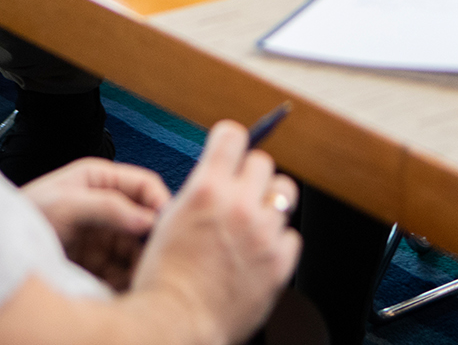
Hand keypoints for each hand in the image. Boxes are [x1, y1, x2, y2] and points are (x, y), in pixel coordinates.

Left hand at [22, 158, 169, 290]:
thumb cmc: (21, 216)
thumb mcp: (65, 204)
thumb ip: (107, 206)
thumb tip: (147, 218)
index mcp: (99, 179)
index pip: (144, 185)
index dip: (160, 203)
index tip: (169, 226)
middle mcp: (105, 207)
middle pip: (145, 221)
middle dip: (153, 239)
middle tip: (159, 257)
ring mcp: (102, 236)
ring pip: (137, 249)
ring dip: (143, 263)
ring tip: (145, 276)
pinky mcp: (97, 264)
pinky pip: (123, 271)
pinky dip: (130, 281)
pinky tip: (129, 287)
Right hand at [129, 121, 299, 344]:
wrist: (176, 322)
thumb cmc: (165, 278)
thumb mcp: (171, 218)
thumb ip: (200, 191)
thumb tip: (219, 176)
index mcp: (207, 189)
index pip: (234, 135)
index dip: (231, 141)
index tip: (232, 149)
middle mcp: (239, 205)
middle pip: (263, 163)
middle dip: (251, 176)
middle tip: (240, 194)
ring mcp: (263, 234)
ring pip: (284, 195)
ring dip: (269, 205)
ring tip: (253, 224)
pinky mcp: (280, 262)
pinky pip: (291, 235)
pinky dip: (278, 241)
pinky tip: (258, 253)